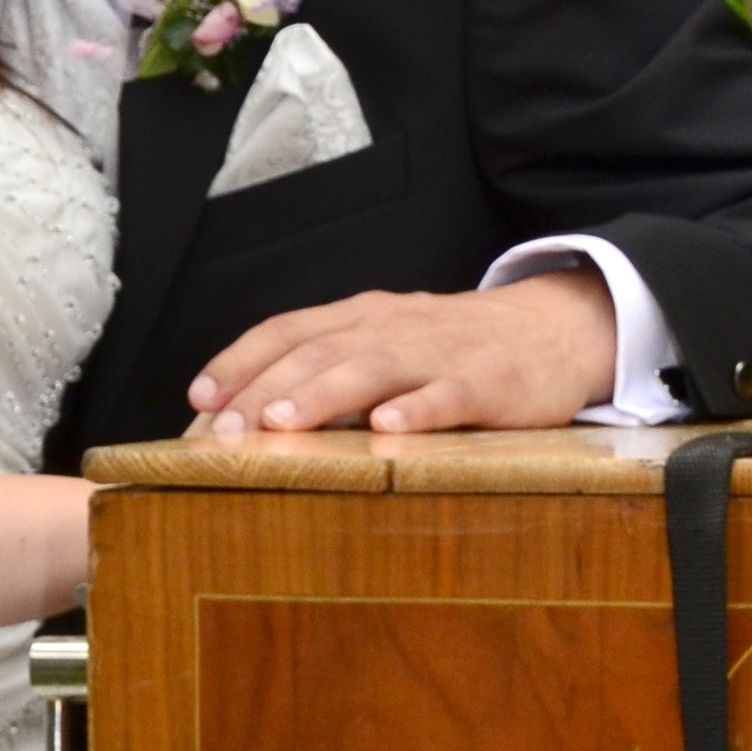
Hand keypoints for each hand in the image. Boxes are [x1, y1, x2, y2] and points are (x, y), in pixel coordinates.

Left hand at [185, 269, 617, 439]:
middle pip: (316, 353)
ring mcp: (440, 353)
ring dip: (323, 395)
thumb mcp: (385, 345)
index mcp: (360, 319)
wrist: (553, 329)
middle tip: (222, 432)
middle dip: (263, 391)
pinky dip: (418, 411)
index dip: (240, 362)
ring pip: (372, 368)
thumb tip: (251, 421)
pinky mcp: (489, 382)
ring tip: (283, 423)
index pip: (286, 331)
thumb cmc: (452, 350)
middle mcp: (391, 327)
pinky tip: (389, 430)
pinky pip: (449, 395)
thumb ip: (328, 371)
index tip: (198, 401)